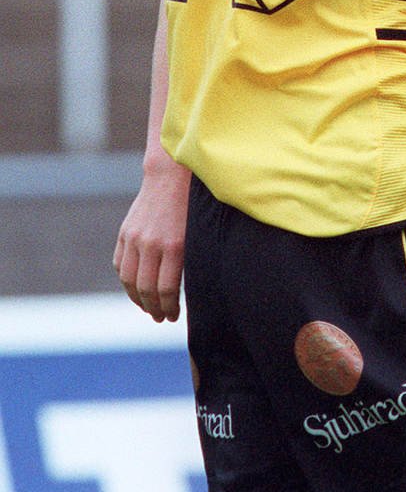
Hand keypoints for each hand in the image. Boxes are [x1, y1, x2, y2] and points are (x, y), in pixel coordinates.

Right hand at [113, 158, 191, 322]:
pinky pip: (119, 264)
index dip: (169, 308)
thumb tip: (197, 286)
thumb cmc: (195, 202)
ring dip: (137, 299)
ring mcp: (135, 238)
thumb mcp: (200, 230)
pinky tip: (134, 288)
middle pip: (146, 289)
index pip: (167, 290)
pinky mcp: (125, 232)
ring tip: (147, 308)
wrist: (172, 173)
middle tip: (161, 318)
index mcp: (175, 245)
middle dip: (154, 309)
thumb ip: (193, 257)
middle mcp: (151, 244)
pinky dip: (125, 280)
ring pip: (128, 280)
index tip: (173, 318)